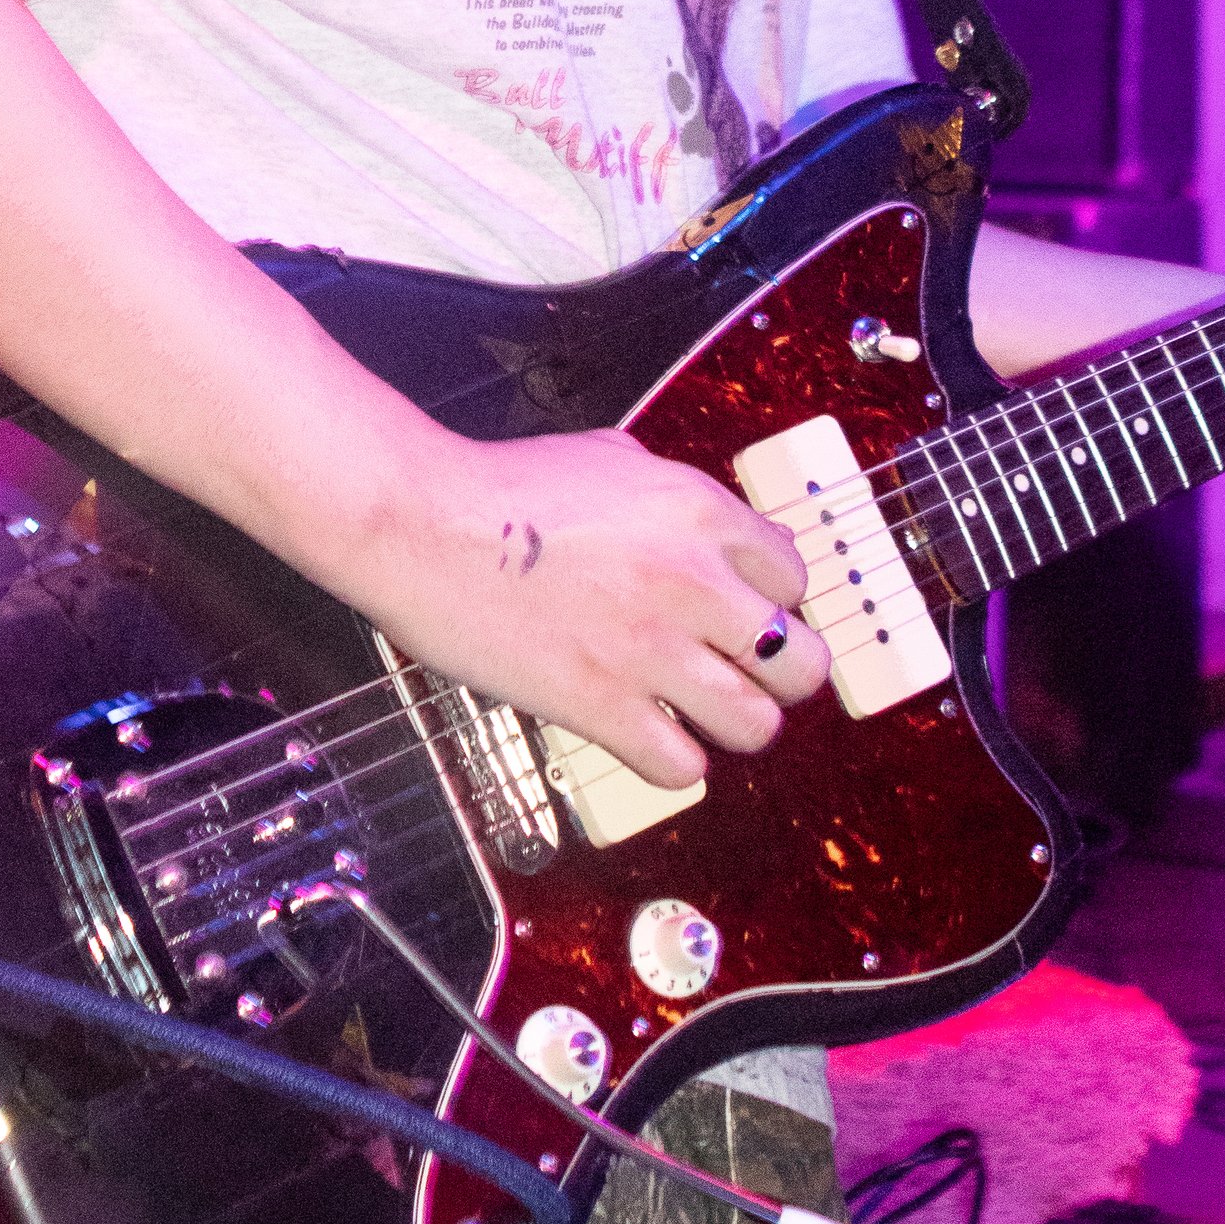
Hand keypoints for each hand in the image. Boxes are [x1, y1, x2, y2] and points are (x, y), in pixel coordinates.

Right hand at [353, 426, 820, 787]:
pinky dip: (672, 763)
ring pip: (757, 725)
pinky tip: (648, 739)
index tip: (747, 614)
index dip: (774, 602)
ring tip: (701, 716)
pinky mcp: (600, 703)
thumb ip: (674, 495)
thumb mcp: (613, 457)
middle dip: (780, 675)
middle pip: (801, 662)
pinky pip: (681, 766)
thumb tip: (709, 530)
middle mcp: (693, 581)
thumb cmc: (503, 487)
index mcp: (701, 513)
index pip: (795, 578)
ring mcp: (650, 648)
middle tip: (743, 674)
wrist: (422, 524)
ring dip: (734, 725)